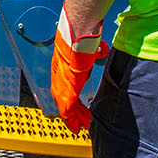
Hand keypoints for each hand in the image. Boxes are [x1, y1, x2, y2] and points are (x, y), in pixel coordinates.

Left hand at [50, 8, 107, 134]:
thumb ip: (90, 49)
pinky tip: (77, 124)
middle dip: (70, 111)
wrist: (77, 31)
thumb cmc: (80, 33)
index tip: (74, 106)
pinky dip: (72, 117)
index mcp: (61, 64)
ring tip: (81, 125)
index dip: (68, 97)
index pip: (62, 84)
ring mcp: (62, 80)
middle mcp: (59, 73)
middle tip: (78, 121)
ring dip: (73, 117)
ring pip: (65, 105)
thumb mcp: (84, 44)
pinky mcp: (67, 86)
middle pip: (62, 97)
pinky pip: (67, 107)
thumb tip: (99, 48)